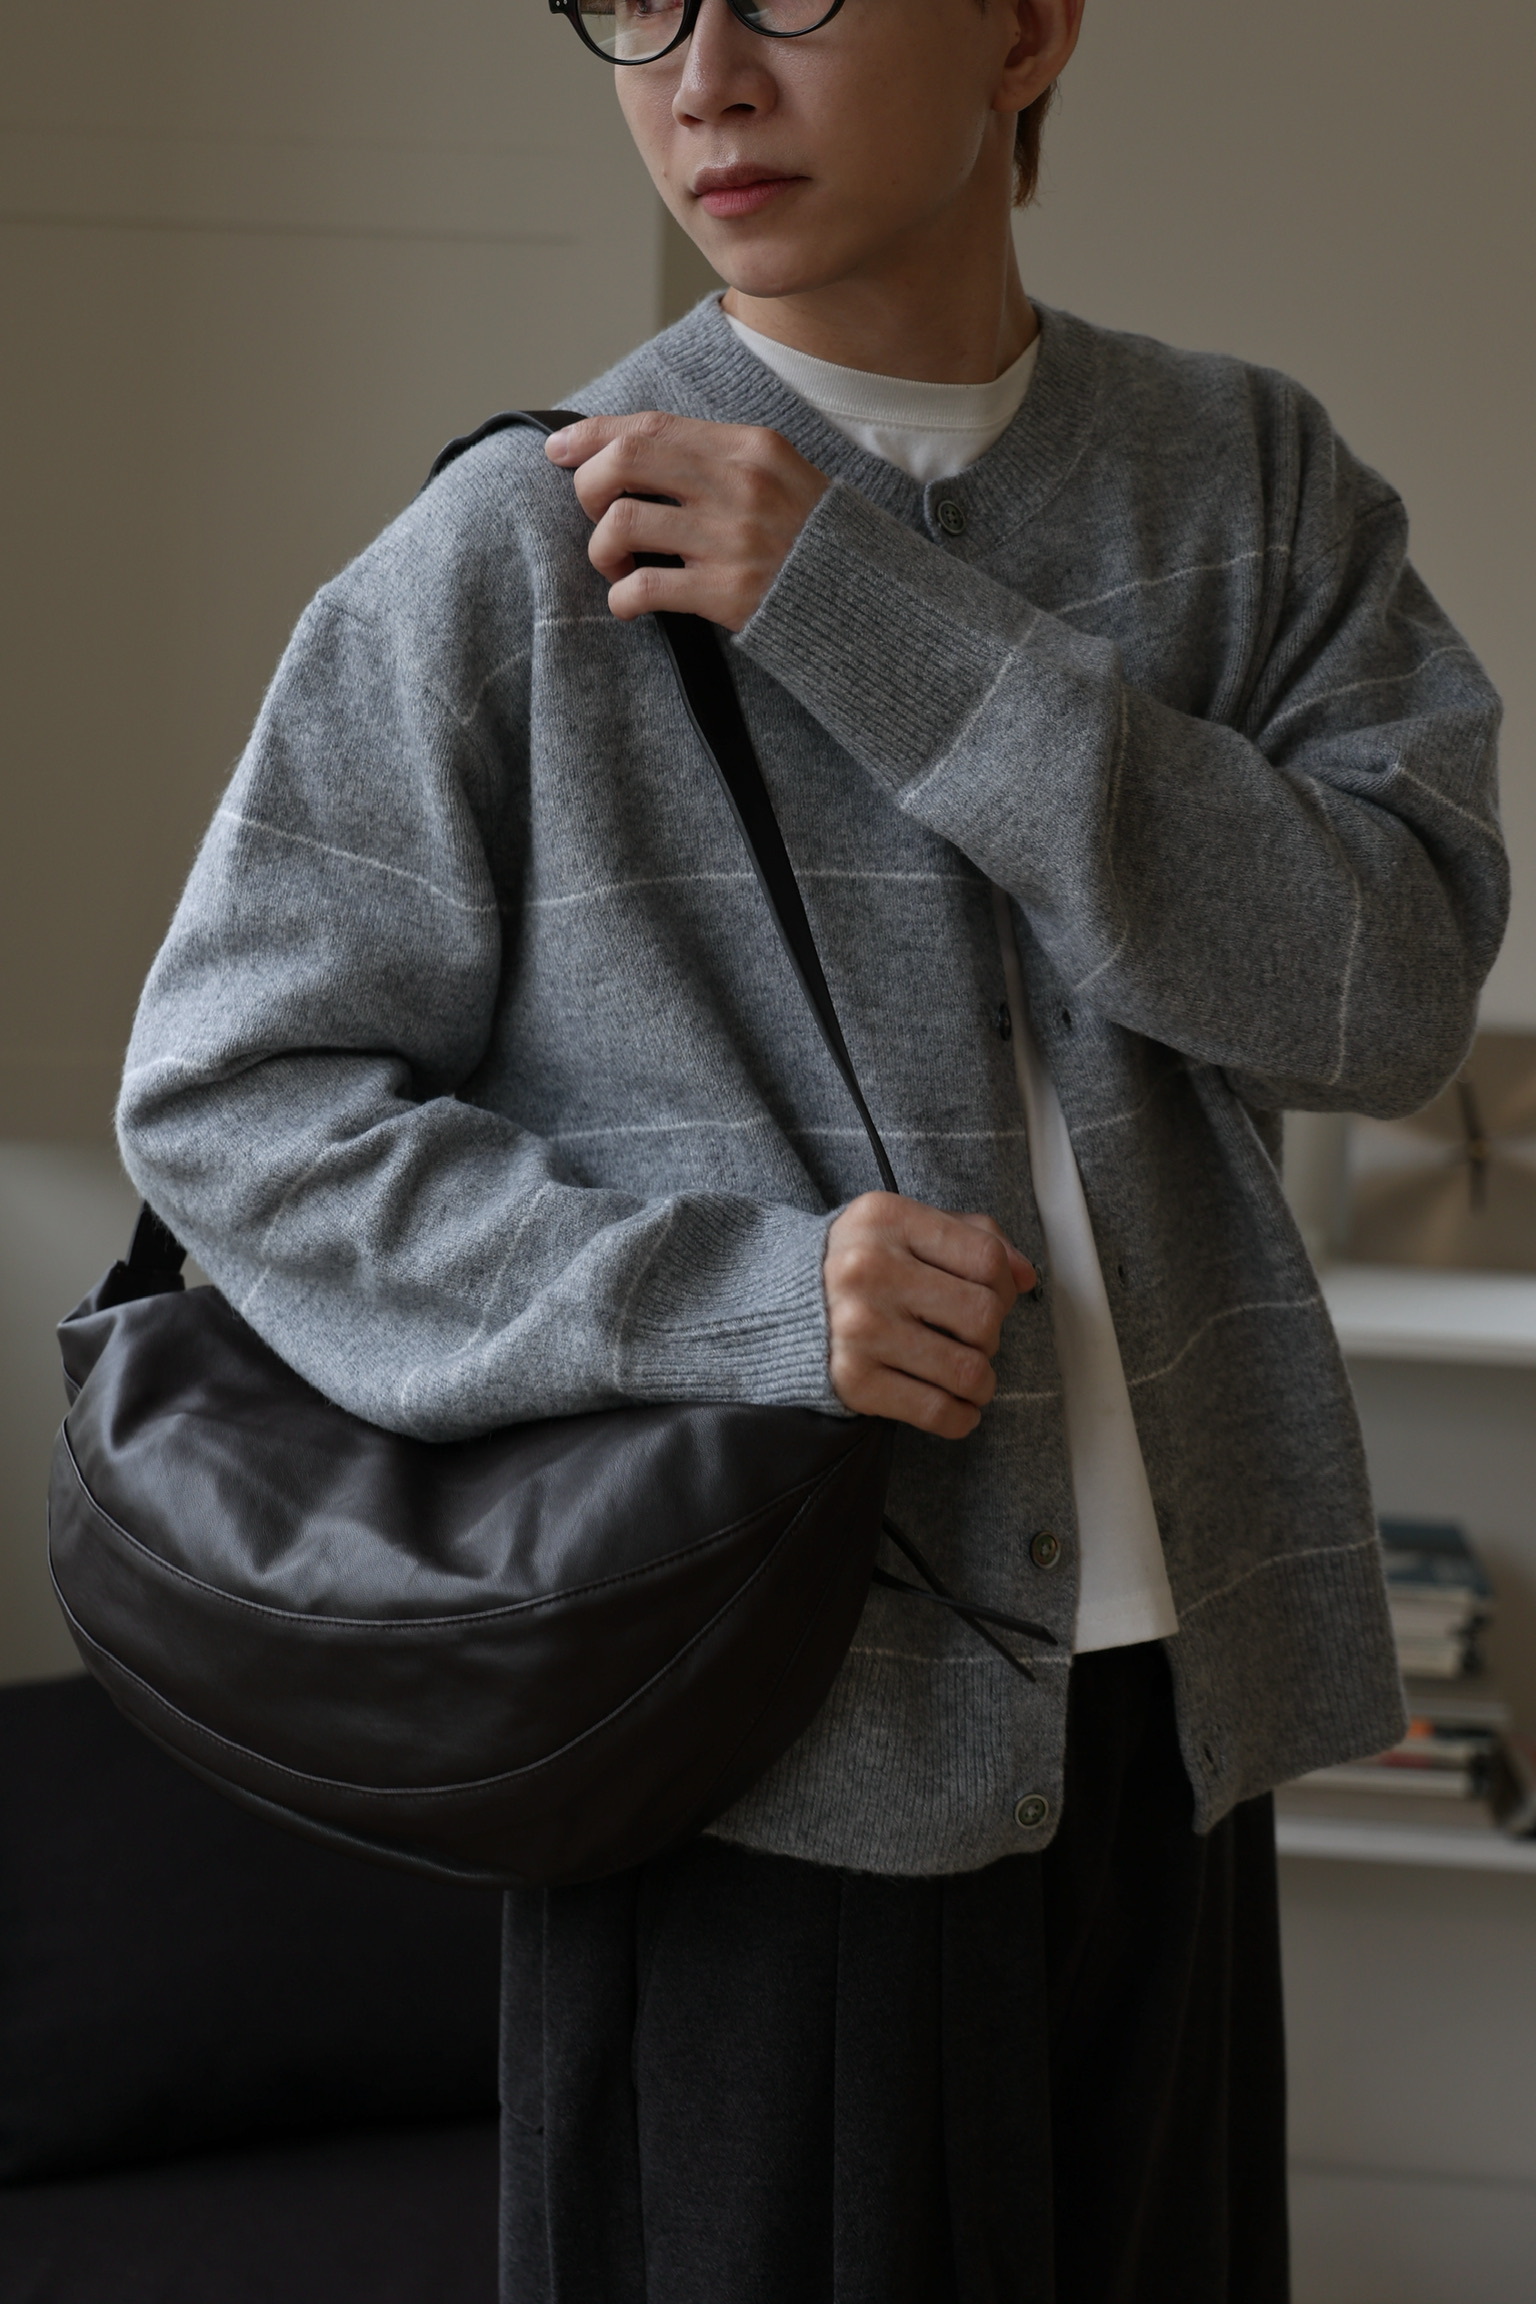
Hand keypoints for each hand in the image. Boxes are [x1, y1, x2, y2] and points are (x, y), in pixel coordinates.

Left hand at [545, 412, 828, 630]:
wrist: (864, 599)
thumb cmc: (810, 537)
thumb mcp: (777, 474)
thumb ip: (715, 457)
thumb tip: (631, 449)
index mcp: (749, 446)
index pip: (652, 426)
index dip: (593, 434)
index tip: (559, 448)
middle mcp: (738, 485)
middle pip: (626, 462)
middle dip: (588, 486)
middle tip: (593, 512)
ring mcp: (730, 539)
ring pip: (622, 524)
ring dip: (600, 547)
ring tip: (614, 562)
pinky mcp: (726, 593)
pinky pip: (643, 588)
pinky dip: (620, 597)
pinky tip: (627, 602)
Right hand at [824, 1194, 1036, 1440]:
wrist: (765, 1301)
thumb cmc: (848, 1264)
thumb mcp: (899, 1227)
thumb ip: (968, 1236)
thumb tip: (1026, 1275)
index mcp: (886, 1219)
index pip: (986, 1258)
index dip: (1005, 1285)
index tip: (993, 1298)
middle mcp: (870, 1270)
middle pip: (984, 1316)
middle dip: (991, 1336)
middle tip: (973, 1339)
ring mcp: (859, 1328)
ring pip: (969, 1370)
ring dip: (982, 1383)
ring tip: (968, 1377)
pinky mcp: (852, 1380)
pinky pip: (937, 1411)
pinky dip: (961, 1418)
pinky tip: (957, 1408)